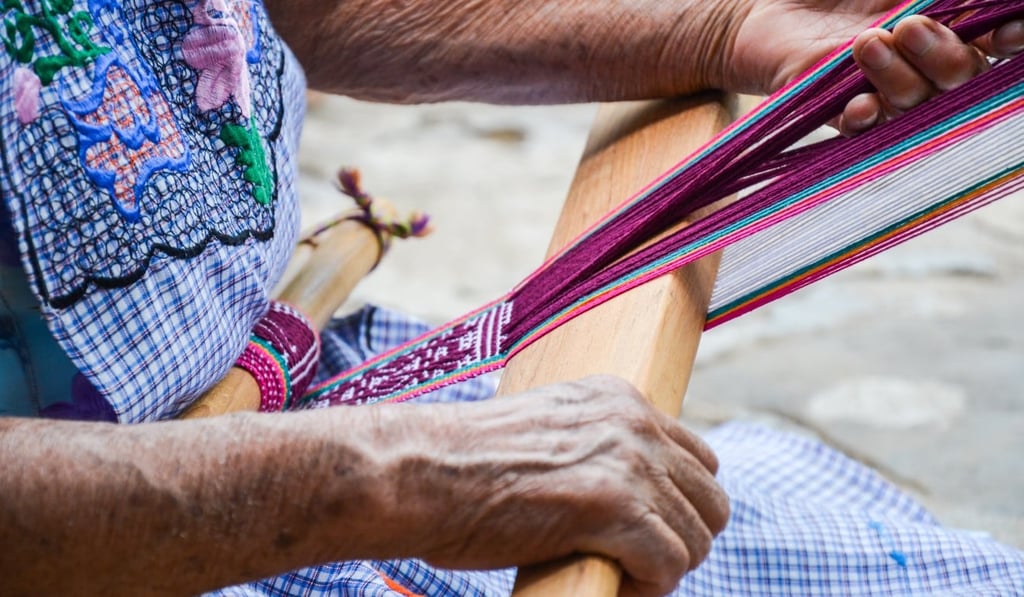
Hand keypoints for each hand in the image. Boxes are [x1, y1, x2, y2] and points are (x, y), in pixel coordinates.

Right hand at [385, 375, 728, 596]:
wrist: (417, 472)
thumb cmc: (460, 464)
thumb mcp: (543, 430)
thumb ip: (591, 444)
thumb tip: (616, 491)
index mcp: (618, 398)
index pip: (695, 457)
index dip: (677, 505)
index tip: (644, 532)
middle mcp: (632, 422)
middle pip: (710, 499)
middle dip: (682, 539)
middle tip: (637, 562)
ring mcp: (626, 463)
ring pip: (697, 536)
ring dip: (664, 567)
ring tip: (619, 575)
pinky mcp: (613, 508)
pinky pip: (670, 563)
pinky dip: (648, 587)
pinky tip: (614, 584)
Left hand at [724, 1, 1023, 133]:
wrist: (771, 5)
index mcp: (947, 25)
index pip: (995, 41)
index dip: (1009, 39)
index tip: (1007, 32)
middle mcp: (922, 63)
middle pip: (960, 80)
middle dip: (944, 56)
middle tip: (909, 27)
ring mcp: (882, 89)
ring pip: (914, 103)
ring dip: (897, 76)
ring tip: (866, 43)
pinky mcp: (837, 110)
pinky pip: (864, 129)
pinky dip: (866, 117)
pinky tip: (859, 104)